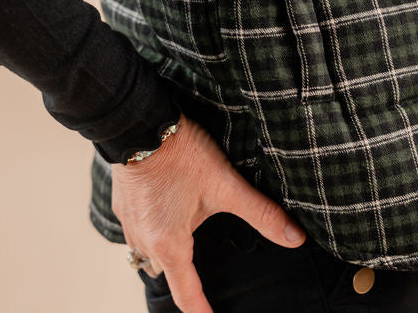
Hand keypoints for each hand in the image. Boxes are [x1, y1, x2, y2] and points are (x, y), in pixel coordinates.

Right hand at [110, 113, 306, 312]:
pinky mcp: (122, 203)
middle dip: (182, 277)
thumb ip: (260, 213)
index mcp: (169, 244)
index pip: (186, 293)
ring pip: (147, 252)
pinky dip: (151, 230)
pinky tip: (165, 213)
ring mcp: (129, 222)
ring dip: (164, 252)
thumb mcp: (225, 184)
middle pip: (165, 272)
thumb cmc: (180, 154)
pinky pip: (136, 230)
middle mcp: (144, 240)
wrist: (138, 123)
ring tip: (184, 244)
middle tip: (201, 278)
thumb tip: (295, 238)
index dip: (201, 311)